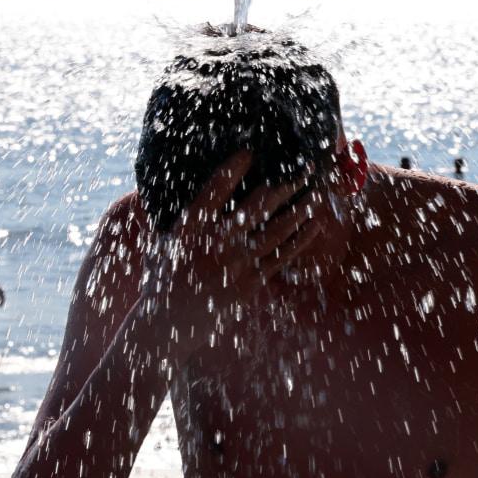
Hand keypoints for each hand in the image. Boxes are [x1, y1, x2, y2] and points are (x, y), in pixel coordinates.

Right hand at [145, 151, 321, 350]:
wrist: (166, 325)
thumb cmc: (162, 277)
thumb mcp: (160, 241)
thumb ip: (171, 214)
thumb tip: (164, 185)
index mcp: (190, 227)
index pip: (214, 190)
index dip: (232, 169)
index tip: (249, 152)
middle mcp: (215, 243)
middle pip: (256, 205)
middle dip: (284, 183)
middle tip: (304, 166)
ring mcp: (235, 264)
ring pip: (276, 229)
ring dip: (300, 208)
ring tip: (316, 191)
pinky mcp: (249, 283)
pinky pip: (281, 256)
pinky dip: (300, 238)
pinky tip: (315, 224)